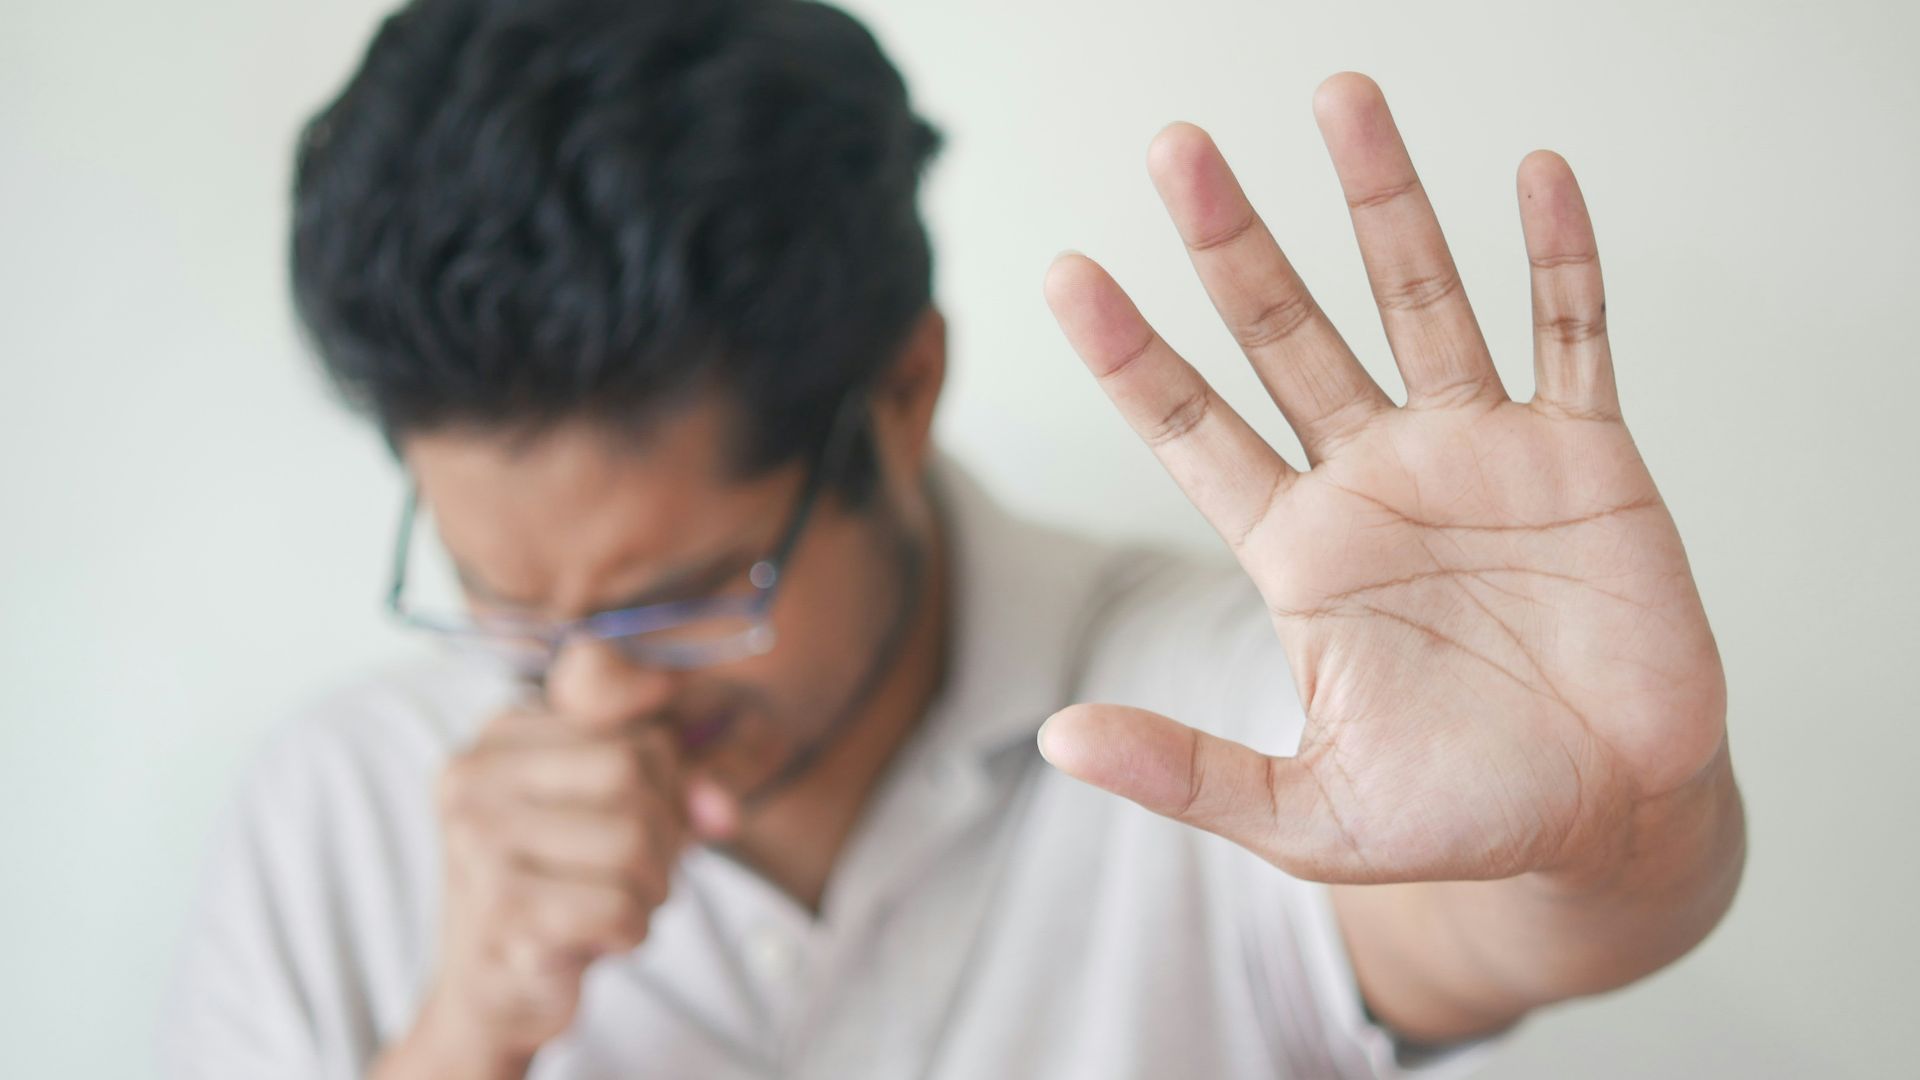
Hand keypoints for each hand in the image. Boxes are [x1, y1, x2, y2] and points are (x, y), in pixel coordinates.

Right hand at [372, 708, 692, 1077]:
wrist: (492, 993)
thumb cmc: (562, 889)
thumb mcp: (618, 814)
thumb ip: (679, 787)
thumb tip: (723, 810)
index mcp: (499, 737)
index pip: (636, 736)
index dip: (669, 789)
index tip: (646, 827)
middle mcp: (474, 779)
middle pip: (632, 775)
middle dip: (663, 836)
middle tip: (639, 876)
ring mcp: (478, 843)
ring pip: (631, 840)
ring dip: (652, 889)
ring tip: (618, 906)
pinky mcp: (500, 911)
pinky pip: (618, 906)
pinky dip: (632, 931)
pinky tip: (599, 938)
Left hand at [1039, 73, 1727, 886]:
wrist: (1608, 820)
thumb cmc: (1457, 817)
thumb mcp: (1307, 815)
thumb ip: (1187, 771)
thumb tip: (1055, 740)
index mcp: (1299, 549)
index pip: (1193, 429)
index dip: (1131, 355)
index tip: (1067, 273)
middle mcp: (1375, 478)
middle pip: (1287, 333)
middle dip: (1233, 243)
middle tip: (1176, 150)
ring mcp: (1479, 454)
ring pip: (1419, 299)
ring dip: (1383, 203)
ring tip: (1340, 100)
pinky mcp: (1585, 457)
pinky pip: (1573, 333)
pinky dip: (1560, 259)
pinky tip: (1534, 177)